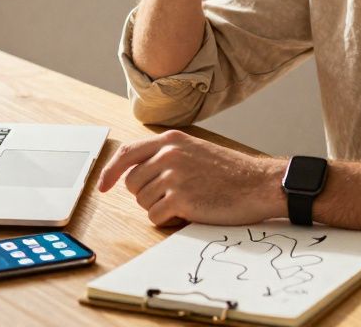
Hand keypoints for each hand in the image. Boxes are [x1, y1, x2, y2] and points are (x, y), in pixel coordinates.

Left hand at [97, 129, 285, 226]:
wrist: (257, 183)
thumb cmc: (229, 171)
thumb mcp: (194, 150)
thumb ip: (165, 154)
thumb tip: (134, 171)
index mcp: (171, 140)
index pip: (126, 153)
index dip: (110, 171)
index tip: (103, 186)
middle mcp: (168, 154)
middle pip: (132, 183)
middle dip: (146, 195)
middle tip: (172, 196)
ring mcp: (173, 176)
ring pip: (143, 202)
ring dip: (160, 208)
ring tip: (186, 201)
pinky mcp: (180, 198)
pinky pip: (156, 217)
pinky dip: (168, 220)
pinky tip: (188, 212)